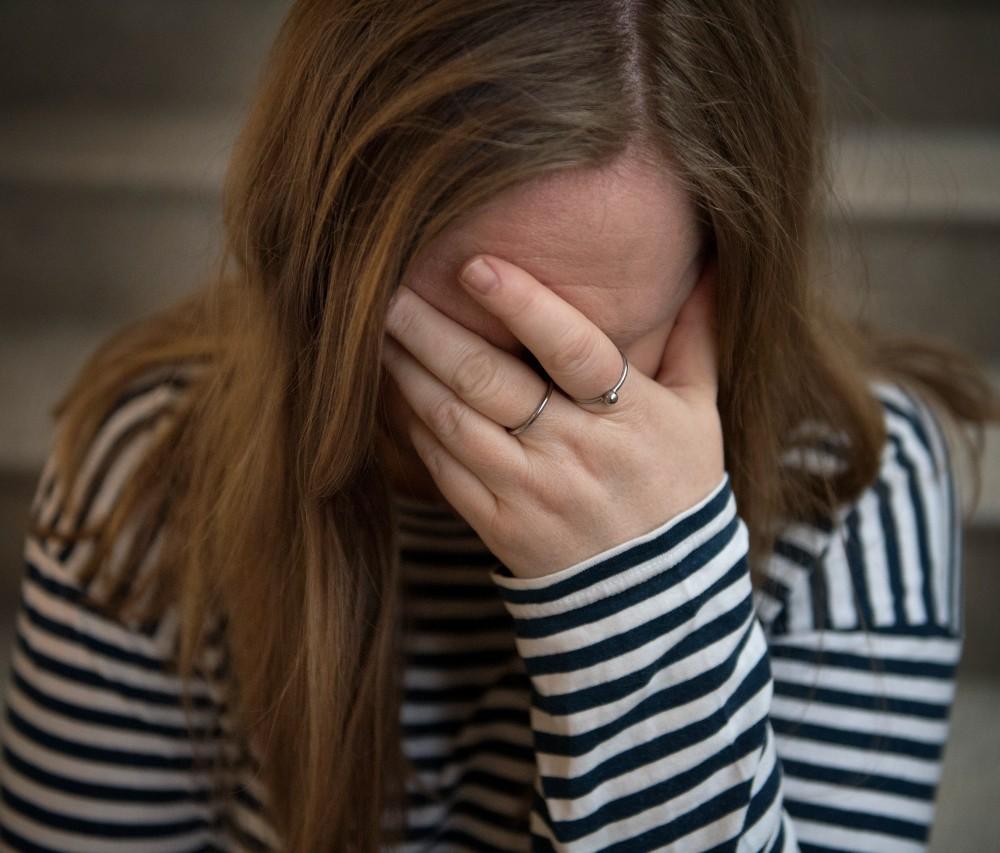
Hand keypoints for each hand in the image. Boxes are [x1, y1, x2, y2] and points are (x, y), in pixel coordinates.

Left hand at [380, 254, 723, 579]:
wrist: (657, 597)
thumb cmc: (677, 488)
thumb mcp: (700, 414)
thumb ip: (694, 338)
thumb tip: (711, 267)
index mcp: (630, 418)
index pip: (574, 351)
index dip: (524, 306)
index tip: (475, 265)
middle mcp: (574, 453)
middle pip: (490, 383)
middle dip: (433, 332)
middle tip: (391, 288)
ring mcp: (530, 493)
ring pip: (453, 423)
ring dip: (410, 373)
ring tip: (379, 331)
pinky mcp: (498, 525)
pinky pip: (442, 468)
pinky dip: (415, 426)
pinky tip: (397, 392)